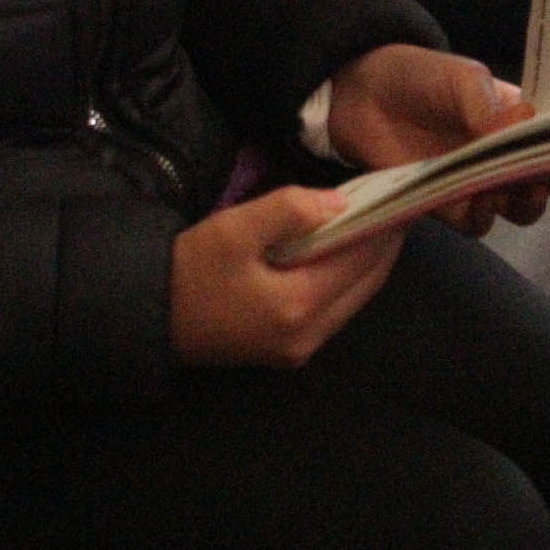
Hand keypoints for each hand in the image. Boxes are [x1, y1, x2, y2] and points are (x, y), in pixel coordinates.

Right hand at [170, 187, 405, 366]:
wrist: (148, 317)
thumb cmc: (189, 270)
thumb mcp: (234, 230)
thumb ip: (289, 211)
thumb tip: (340, 202)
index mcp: (300, 304)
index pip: (363, 260)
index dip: (385, 228)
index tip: (400, 198)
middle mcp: (311, 334)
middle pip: (367, 284)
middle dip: (383, 246)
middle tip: (392, 208)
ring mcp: (302, 349)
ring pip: (354, 300)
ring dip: (366, 264)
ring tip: (370, 226)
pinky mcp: (290, 352)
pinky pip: (334, 312)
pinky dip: (345, 282)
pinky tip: (340, 255)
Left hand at [325, 44, 549, 234]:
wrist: (360, 94)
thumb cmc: (420, 77)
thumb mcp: (464, 81)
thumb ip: (494, 110)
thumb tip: (527, 131)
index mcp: (522, 120)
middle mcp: (506, 154)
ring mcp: (479, 181)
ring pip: (520, 210)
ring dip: (525, 205)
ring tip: (516, 191)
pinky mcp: (448, 203)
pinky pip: (478, 224)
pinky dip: (482, 218)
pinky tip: (477, 202)